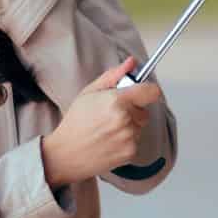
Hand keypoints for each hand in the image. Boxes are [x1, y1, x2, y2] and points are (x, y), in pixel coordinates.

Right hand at [41, 56, 162, 188]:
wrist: (66, 154)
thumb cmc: (75, 123)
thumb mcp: (89, 92)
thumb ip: (113, 75)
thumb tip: (131, 63)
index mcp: (117, 100)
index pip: (151, 91)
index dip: (148, 90)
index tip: (143, 92)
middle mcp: (126, 119)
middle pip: (144, 110)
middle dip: (133, 110)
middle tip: (111, 114)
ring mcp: (129, 137)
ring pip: (140, 126)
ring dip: (129, 126)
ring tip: (107, 129)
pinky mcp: (130, 152)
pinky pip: (136, 141)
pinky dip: (126, 140)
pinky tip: (109, 140)